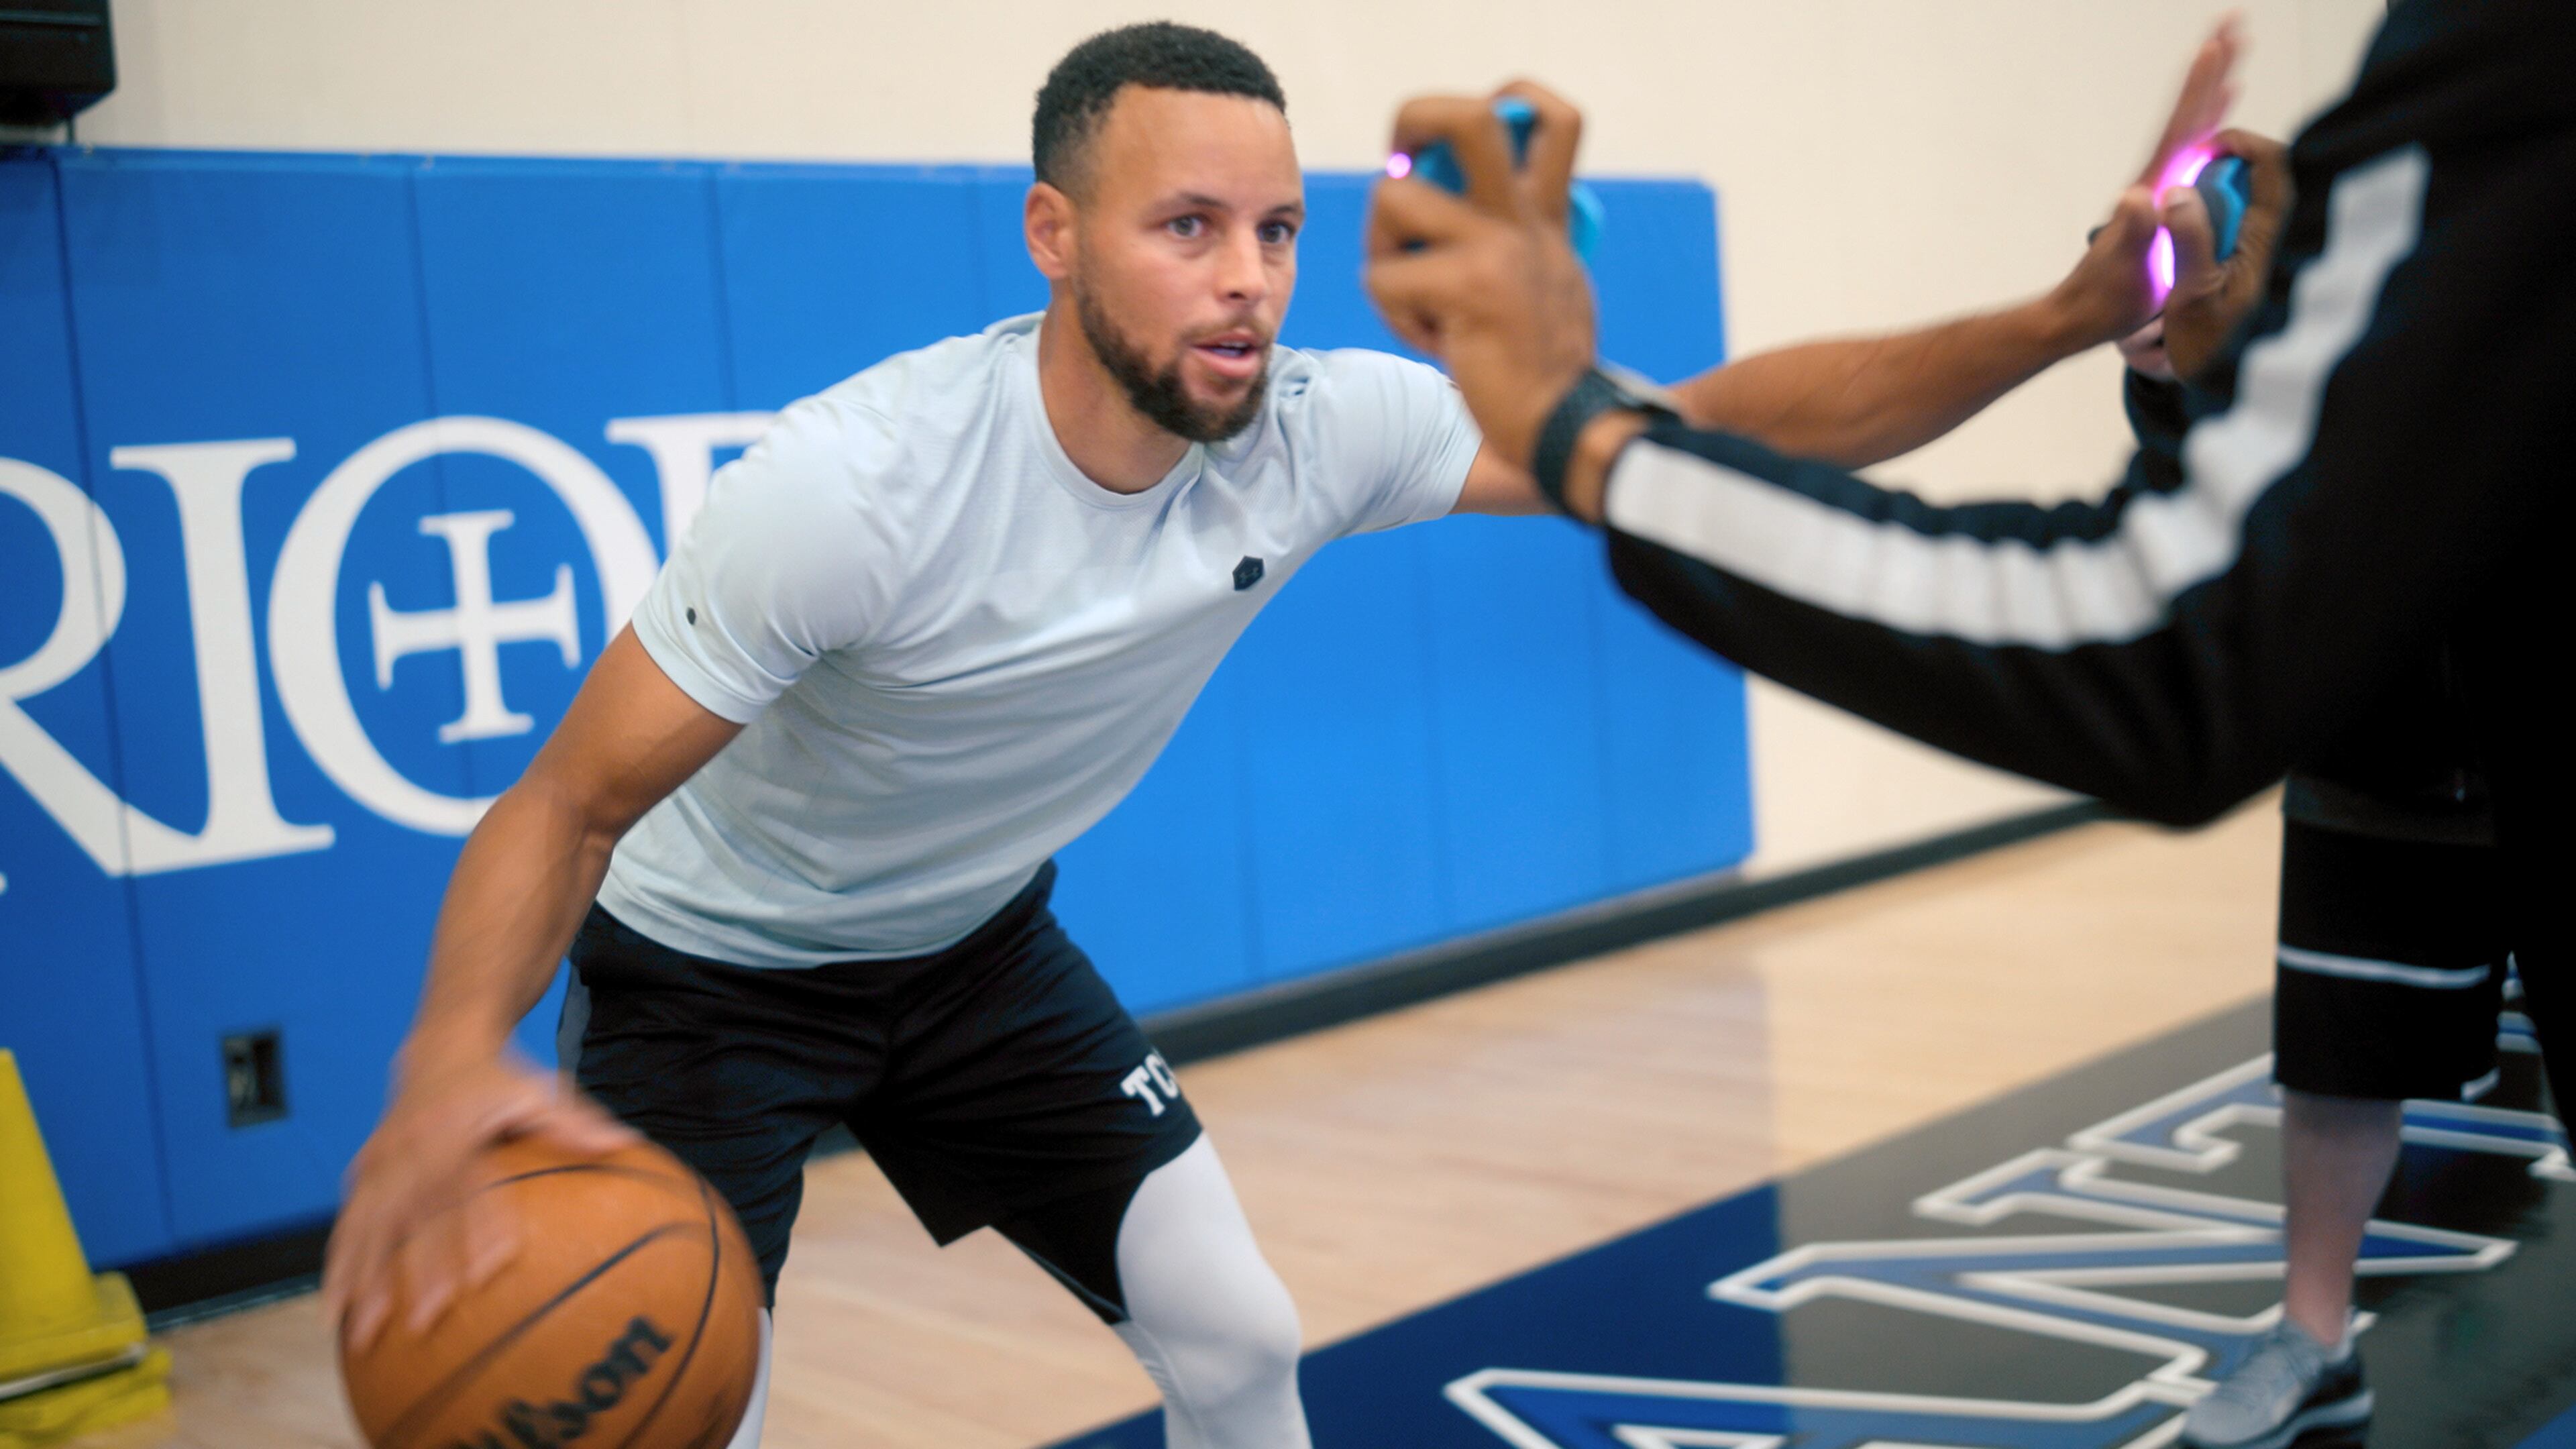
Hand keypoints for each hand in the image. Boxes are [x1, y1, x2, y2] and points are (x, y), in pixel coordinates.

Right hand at [320, 1047, 633, 1349]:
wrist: (440, 1044)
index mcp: (457, 1130)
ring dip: (362, 1281)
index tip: (489, 1275)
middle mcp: (413, 1149)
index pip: (470, 1187)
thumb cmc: (500, 1077)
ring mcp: (382, 1162)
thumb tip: (624, 1142)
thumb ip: (575, 1122)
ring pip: (368, 1227)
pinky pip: (347, 1224)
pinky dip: (339, 1267)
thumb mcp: (538, 1090)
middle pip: (415, 1216)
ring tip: (360, 1334)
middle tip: (425, 1322)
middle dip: (418, 1270)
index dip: (480, 1230)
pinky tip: (333, 1311)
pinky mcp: (364, 1171)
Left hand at [1364, 82, 1597, 470]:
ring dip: (1381, 250)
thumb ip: (1520, 236)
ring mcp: (1498, 251)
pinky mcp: (1468, 290)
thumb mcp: (1550, 281)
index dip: (1511, 99)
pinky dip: (1394, 316)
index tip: (1480, 129)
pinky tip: (1434, 341)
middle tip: (1400, 158)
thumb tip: (1444, 199)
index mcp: (1546, 216)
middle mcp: (1525, 221)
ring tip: (1414, 295)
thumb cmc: (1545, 365)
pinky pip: (1383, 280)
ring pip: (1393, 200)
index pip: (1551, 119)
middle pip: (1468, 119)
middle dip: (1415, 118)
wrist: (1564, 429)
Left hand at [2044, 16, 2243, 349]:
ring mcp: (2159, 189)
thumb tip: (2137, 195)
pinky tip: (2216, 117)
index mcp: (2154, 189)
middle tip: (2233, 22)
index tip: (2217, 45)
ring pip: (2190, 127)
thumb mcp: (2125, 269)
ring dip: (2211, 89)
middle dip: (2211, 69)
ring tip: (2230, 53)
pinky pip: (2193, 153)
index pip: (2180, 128)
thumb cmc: (2104, 300)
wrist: (2078, 317)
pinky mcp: (2162, 204)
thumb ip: (2135, 232)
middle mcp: (2155, 180)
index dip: (2200, 87)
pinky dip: (2207, 126)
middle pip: (2187, 113)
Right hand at [2158, 128, 2291, 378]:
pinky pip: (2239, 224)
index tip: (2203, 147)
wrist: (2229, 388)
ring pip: (2247, 200)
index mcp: (2268, 239)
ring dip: (2212, 200)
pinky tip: (2189, 245)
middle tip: (2185, 187)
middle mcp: (2274, 237)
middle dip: (2219, 173)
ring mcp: (2264, 249)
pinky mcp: (2253, 262)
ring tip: (2181, 219)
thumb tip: (2179, 191)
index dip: (2241, 143)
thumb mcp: (2191, 297)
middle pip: (2258, 176)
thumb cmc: (2212, 347)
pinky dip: (2213, 221)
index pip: (2273, 164)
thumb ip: (2188, 240)